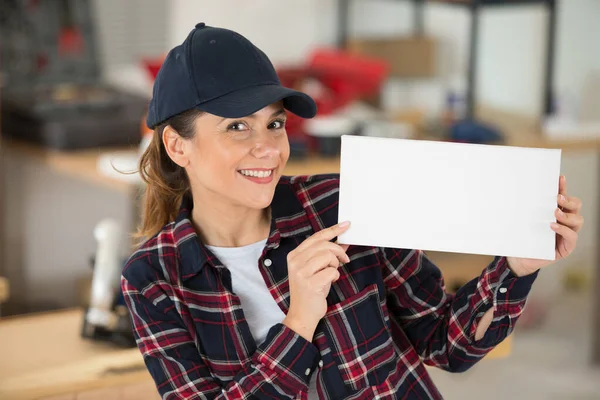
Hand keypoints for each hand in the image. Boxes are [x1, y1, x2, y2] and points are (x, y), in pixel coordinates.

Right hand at [283, 221, 350, 340]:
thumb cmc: (311, 291)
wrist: (302, 314)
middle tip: (345, 259)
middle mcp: (295, 261)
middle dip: (338, 251)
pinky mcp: (309, 283)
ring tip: (332, 273)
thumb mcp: (317, 269)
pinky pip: (332, 271)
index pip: (316, 237)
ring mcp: (301, 272)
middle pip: (324, 245)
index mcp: (294, 255)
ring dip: (335, 265)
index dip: (333, 230)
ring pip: (328, 256)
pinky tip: (329, 282)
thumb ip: (327, 254)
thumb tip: (343, 242)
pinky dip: (335, 276)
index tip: (346, 224)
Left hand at [507, 175, 582, 276]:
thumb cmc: (524, 238)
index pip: (564, 197)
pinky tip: (553, 226)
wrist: (521, 259)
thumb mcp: (524, 221)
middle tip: (557, 198)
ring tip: (555, 213)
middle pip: (576, 206)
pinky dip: (563, 230)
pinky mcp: (567, 247)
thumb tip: (518, 192)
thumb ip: (527, 210)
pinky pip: (572, 236)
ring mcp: (568, 234)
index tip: (559, 178)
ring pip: (578, 220)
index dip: (563, 187)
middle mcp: (565, 222)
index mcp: (556, 213)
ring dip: (566, 214)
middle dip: (569, 200)